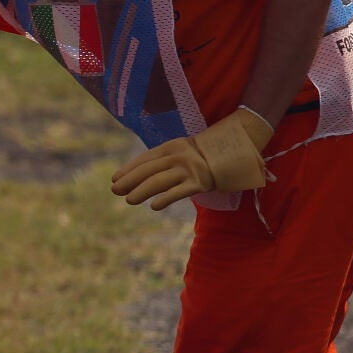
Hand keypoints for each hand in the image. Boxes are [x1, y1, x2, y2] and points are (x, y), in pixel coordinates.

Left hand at [110, 109, 272, 209]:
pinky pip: (178, 192)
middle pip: (148, 171)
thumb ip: (164, 159)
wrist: (238, 147)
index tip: (114, 179)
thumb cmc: (206, 152)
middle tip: (116, 191)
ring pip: (159, 182)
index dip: (128, 170)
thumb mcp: (183, 149)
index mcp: (172, 146)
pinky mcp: (200, 182)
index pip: (145, 159)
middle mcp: (178, 156)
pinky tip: (154, 206)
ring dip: (141, 192)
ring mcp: (189, 169)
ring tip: (129, 200)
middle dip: (129, 181)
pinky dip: (164, 199)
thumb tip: (140, 175)